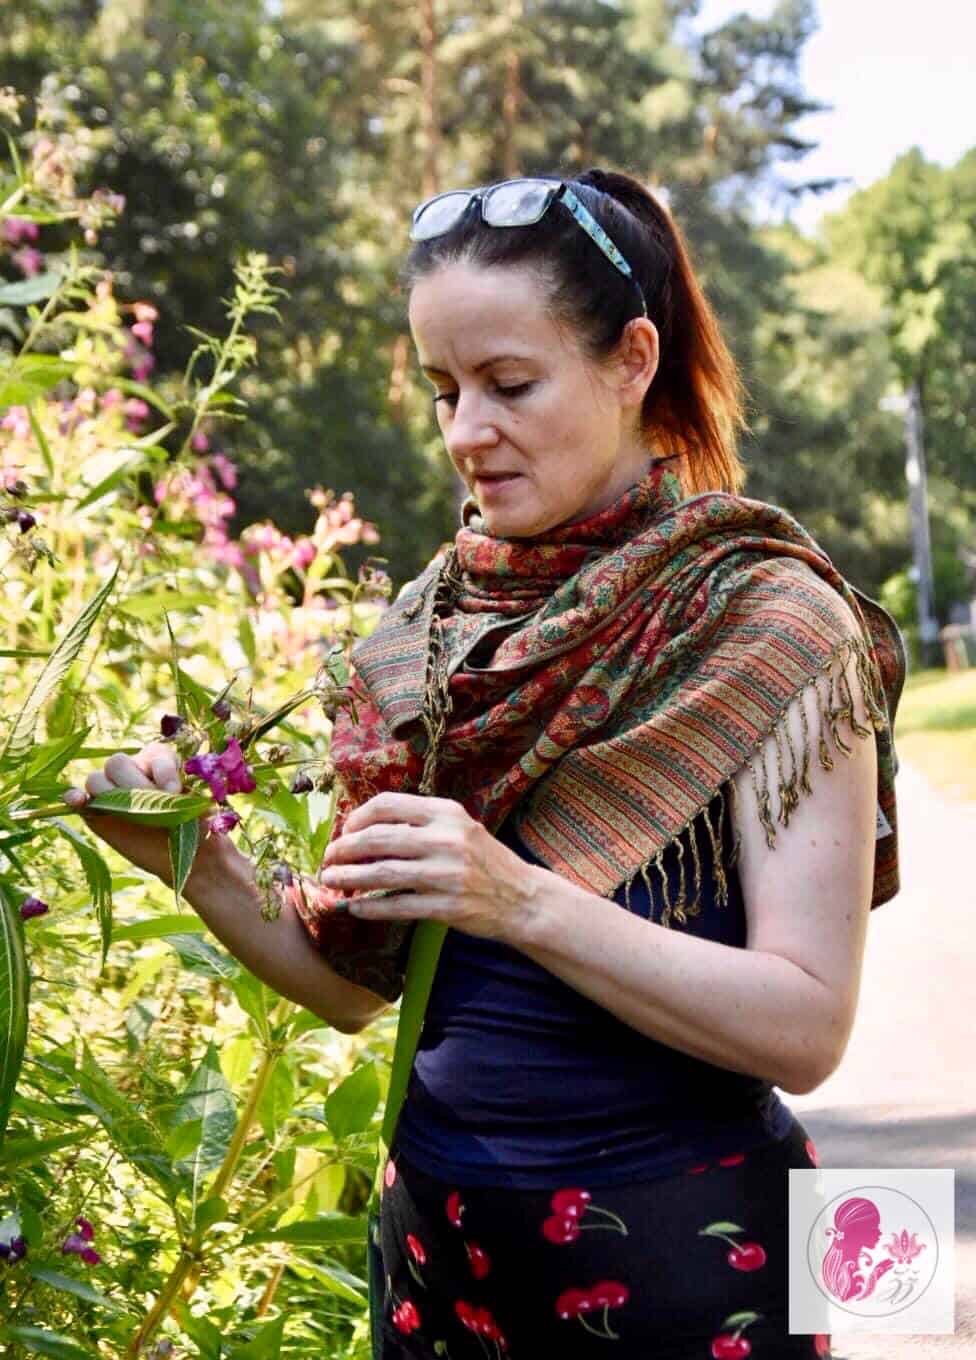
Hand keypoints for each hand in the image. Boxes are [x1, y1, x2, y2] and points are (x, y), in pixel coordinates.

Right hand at [62, 741, 227, 885]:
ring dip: (109, 794)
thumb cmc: (199, 830)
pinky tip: (78, 802)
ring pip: (97, 778)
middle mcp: (135, 772)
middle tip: (151, 807)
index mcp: (162, 763)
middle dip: (133, 784)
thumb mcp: (201, 813)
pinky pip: (79, 797)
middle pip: (118, 762)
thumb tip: (188, 800)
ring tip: (129, 813)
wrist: (188, 859)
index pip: (154, 754)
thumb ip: (192, 801)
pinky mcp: (98, 812)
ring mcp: (113, 792)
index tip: (175, 793)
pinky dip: (75, 797)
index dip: (162, 771)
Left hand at [319, 793, 540, 942]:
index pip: (387, 805)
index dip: (357, 818)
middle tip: (328, 859)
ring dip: (349, 877)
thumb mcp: (459, 828)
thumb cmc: (483, 861)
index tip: (345, 832)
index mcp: (446, 813)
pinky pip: (398, 906)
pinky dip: (371, 906)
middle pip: (378, 838)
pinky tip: (355, 907)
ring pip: (383, 872)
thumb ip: (421, 824)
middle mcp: (447, 839)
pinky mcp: (447, 906)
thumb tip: (366, 827)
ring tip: (330, 881)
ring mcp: (447, 874)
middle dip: (344, 849)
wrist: (522, 898)